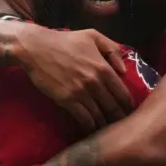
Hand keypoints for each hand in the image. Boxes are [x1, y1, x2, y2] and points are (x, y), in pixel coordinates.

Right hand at [11, 24, 135, 131]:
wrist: (35, 48)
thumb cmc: (65, 41)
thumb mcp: (93, 36)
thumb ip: (112, 49)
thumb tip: (124, 70)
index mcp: (104, 68)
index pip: (123, 94)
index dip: (128, 106)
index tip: (129, 112)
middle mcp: (95, 82)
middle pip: (113, 107)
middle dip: (118, 118)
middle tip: (121, 125)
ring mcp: (81, 92)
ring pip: (99, 116)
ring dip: (104, 125)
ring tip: (107, 129)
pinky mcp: (66, 100)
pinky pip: (84, 119)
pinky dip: (90, 126)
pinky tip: (91, 129)